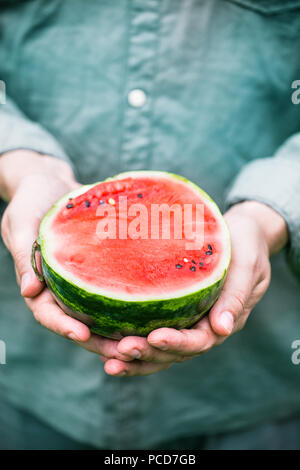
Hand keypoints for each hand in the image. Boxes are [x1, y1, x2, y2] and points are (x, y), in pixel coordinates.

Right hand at [0, 151, 130, 360]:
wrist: (50, 181)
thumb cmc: (30, 200)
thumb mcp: (21, 223)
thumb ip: (24, 256)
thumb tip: (30, 291)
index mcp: (40, 284)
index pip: (48, 313)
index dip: (63, 326)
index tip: (82, 334)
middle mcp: (64, 288)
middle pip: (81, 321)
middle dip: (100, 340)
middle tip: (124, 350)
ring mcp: (85, 278)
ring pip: (103, 311)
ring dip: (121, 328)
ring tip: (145, 338)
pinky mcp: (104, 266)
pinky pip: (118, 285)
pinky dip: (133, 299)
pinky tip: (157, 304)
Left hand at [101, 201, 287, 376]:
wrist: (241, 234)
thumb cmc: (246, 246)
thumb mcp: (247, 267)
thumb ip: (236, 297)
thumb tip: (222, 329)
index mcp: (222, 320)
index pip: (199, 341)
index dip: (177, 343)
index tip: (155, 338)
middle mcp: (201, 326)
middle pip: (174, 352)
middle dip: (147, 355)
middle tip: (120, 352)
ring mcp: (185, 321)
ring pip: (158, 349)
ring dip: (134, 358)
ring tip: (107, 360)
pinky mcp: (170, 310)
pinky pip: (149, 331)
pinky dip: (128, 341)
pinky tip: (106, 345)